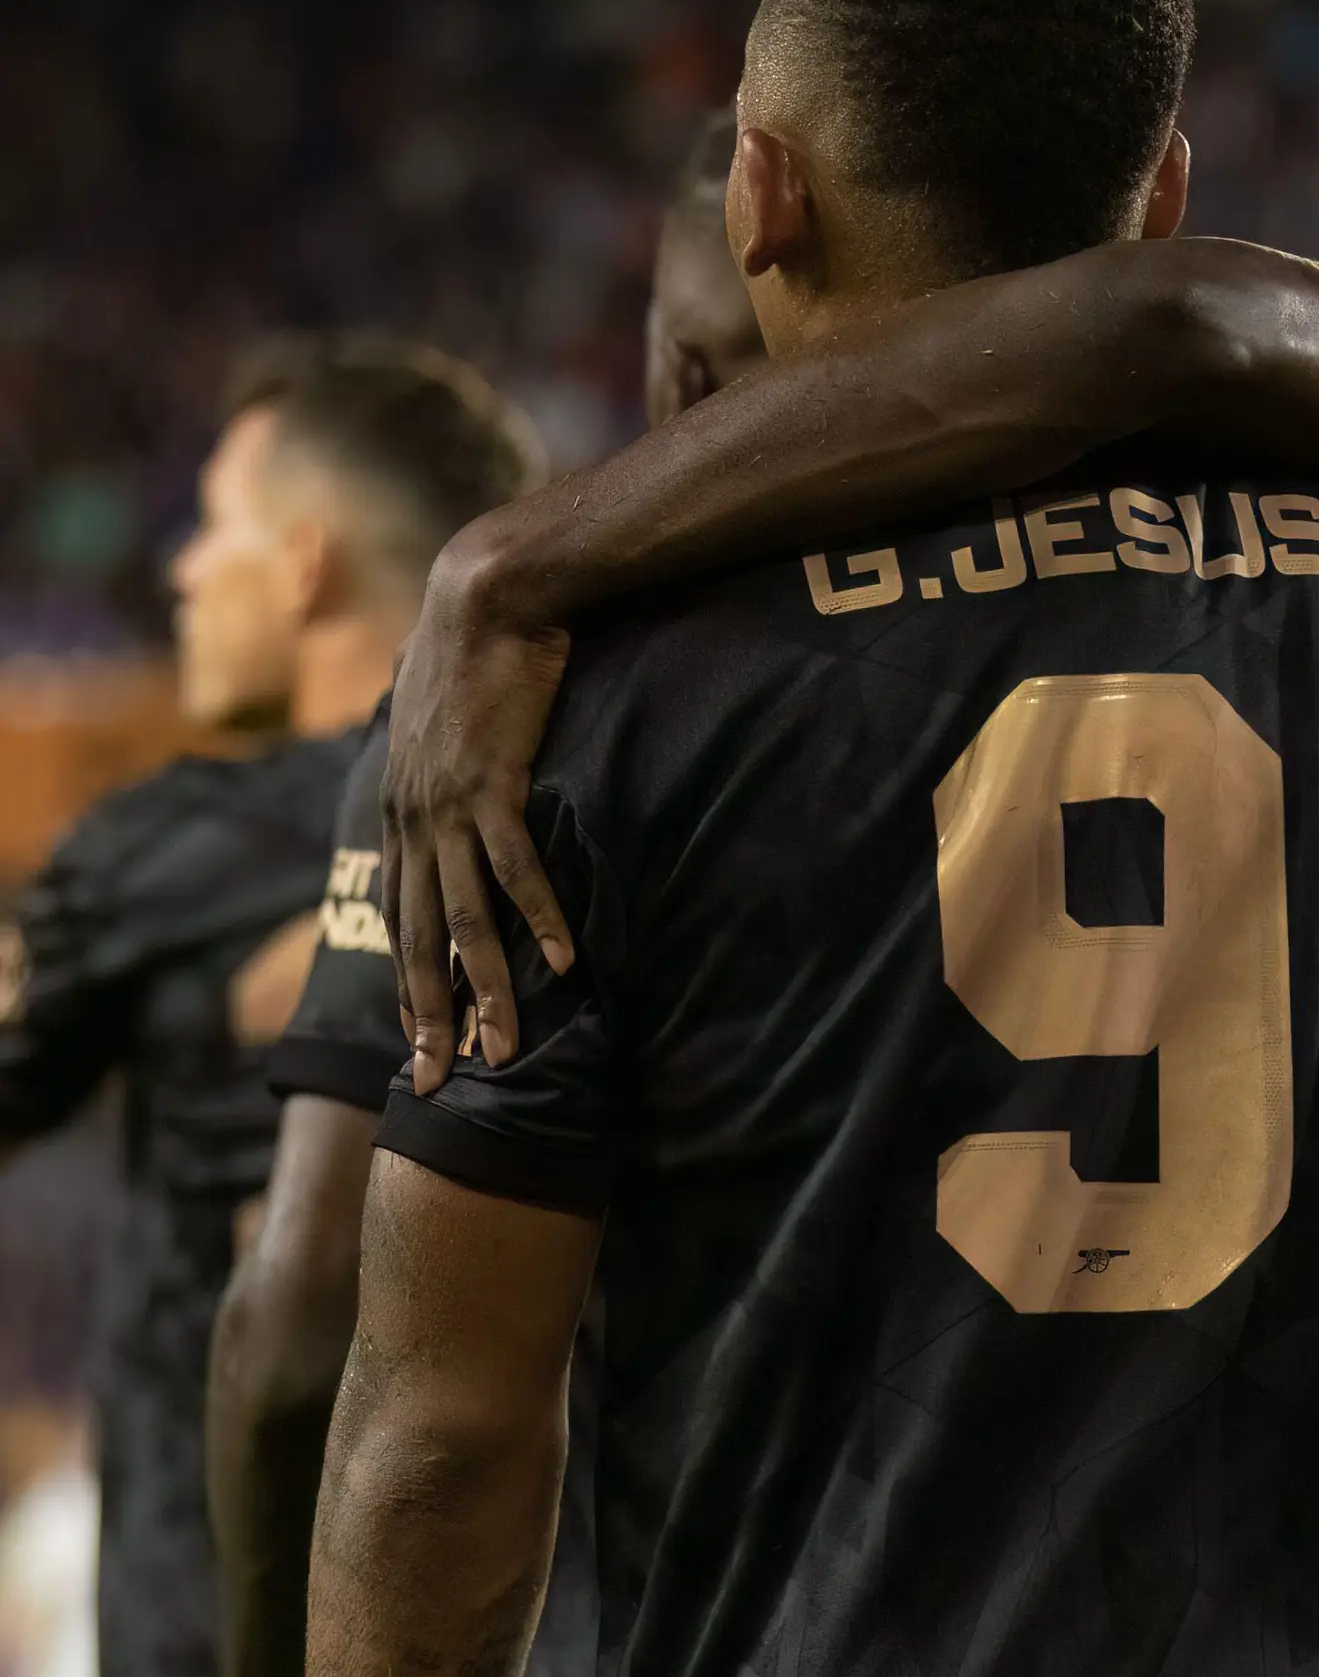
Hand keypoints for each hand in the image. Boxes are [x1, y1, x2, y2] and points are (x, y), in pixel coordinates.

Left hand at [382, 539, 572, 1094]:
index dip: (408, 991)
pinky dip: (538, 917)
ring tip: (505, 1046)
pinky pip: (514, 866)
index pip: (401, 921)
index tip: (418, 1048)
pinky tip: (562, 960)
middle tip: (443, 1081)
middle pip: (419, 939)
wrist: (484, 595)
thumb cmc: (475, 654)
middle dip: (431, 1017)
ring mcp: (445, 805)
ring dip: (487, 988)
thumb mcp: (446, 727)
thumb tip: (471, 792)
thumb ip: (451, 771)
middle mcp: (410, 820)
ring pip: (462, 919)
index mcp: (399, 814)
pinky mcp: (490, 783)